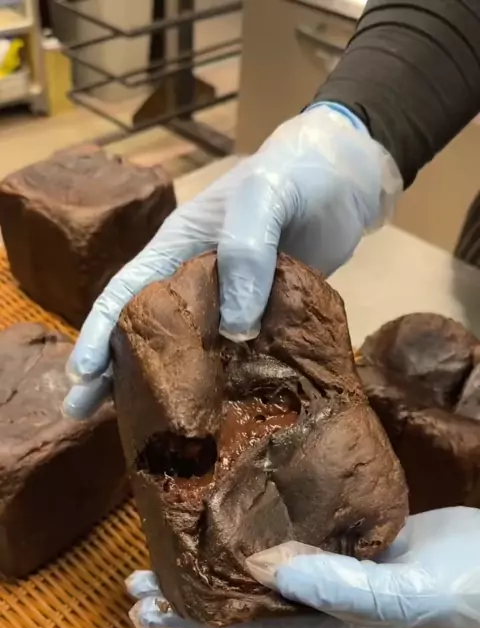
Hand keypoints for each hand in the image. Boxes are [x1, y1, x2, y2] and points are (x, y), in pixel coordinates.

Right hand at [64, 103, 400, 418]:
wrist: (349, 180)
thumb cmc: (297, 175)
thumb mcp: (265, 199)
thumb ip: (245, 252)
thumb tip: (233, 331)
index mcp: (178, 247)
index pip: (127, 292)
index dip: (100, 332)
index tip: (82, 375)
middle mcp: (194, 282)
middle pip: (143, 330)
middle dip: (111, 370)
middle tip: (81, 412)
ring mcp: (230, 306)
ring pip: (185, 352)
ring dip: (160, 386)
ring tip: (136, 427)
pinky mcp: (263, 323)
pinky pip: (233, 360)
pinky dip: (215, 387)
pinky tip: (210, 417)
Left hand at [126, 507, 479, 627]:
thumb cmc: (459, 589)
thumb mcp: (401, 594)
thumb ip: (340, 585)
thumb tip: (271, 571)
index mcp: (325, 626)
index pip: (244, 625)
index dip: (192, 617)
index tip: (144, 607)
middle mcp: (319, 602)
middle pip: (242, 599)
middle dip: (189, 592)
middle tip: (134, 580)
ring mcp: (332, 570)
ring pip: (262, 566)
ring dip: (216, 557)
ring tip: (170, 544)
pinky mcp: (347, 540)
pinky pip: (294, 535)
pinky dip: (260, 526)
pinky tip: (236, 508)